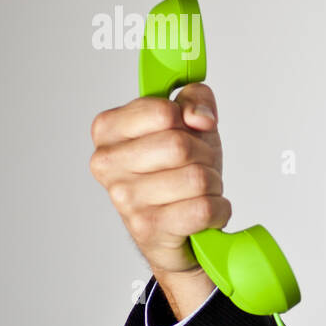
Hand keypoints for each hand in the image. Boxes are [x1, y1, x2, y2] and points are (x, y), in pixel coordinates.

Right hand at [89, 83, 225, 318]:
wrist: (177, 227)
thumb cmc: (177, 170)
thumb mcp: (189, 123)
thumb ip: (196, 98)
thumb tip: (200, 117)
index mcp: (108, 129)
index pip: (162, 112)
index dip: (188, 121)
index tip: (186, 131)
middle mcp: (107, 163)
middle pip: (180, 146)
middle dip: (205, 155)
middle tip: (198, 165)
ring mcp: (124, 198)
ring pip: (197, 178)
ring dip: (213, 184)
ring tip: (199, 190)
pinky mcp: (147, 228)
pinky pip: (204, 209)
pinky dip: (219, 209)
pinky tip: (205, 211)